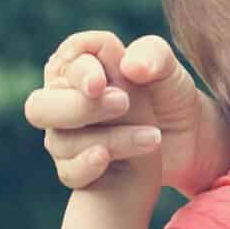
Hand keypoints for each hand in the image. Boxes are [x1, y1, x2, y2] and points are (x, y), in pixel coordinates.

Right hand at [24, 31, 228, 191]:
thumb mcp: (169, 70)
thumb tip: (130, 66)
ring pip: (58, 141)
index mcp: (84, 64)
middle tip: (122, 104)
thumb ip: (153, 56)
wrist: (190, 139)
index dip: (80, 71)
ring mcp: (68, 136)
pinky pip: (69, 172)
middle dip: (77, 107)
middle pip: (39, 105)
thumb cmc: (171, 94)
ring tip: (152, 135)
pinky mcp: (79, 168)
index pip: (67, 60)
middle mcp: (66, 99)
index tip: (100, 84)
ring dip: (106, 137)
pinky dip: (88, 165)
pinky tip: (108, 159)